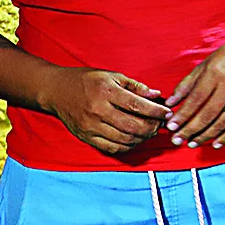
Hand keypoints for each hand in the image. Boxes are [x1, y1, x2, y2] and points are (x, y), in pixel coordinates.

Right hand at [41, 68, 170, 154]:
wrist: (56, 90)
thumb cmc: (87, 80)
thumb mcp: (112, 76)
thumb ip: (135, 86)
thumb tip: (157, 95)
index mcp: (106, 92)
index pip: (138, 106)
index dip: (156, 111)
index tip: (168, 113)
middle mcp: (98, 111)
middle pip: (133, 126)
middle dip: (152, 127)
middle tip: (161, 124)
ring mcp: (91, 126)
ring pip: (125, 140)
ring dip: (143, 138)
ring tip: (151, 131)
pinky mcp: (86, 137)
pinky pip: (112, 148)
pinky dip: (128, 146)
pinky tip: (136, 139)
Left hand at [165, 37, 224, 148]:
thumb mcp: (205, 65)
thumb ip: (187, 84)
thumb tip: (171, 103)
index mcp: (216, 73)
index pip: (196, 99)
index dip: (183, 114)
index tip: (171, 126)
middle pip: (208, 113)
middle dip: (191, 129)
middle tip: (177, 139)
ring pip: (223, 121)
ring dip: (206, 135)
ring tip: (192, 143)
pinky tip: (215, 144)